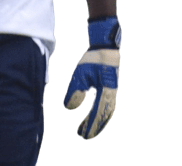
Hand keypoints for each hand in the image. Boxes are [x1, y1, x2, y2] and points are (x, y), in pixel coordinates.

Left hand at [64, 17, 120, 138]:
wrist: (105, 47)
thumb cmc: (92, 59)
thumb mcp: (79, 75)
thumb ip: (75, 91)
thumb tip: (69, 108)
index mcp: (106, 91)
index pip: (97, 113)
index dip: (90, 125)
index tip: (82, 134)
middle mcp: (111, 94)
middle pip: (103, 116)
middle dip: (94, 127)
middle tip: (83, 136)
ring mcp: (112, 92)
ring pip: (106, 112)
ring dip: (98, 121)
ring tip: (87, 128)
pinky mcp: (110, 88)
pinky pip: (106, 106)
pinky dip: (100, 113)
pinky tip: (92, 115)